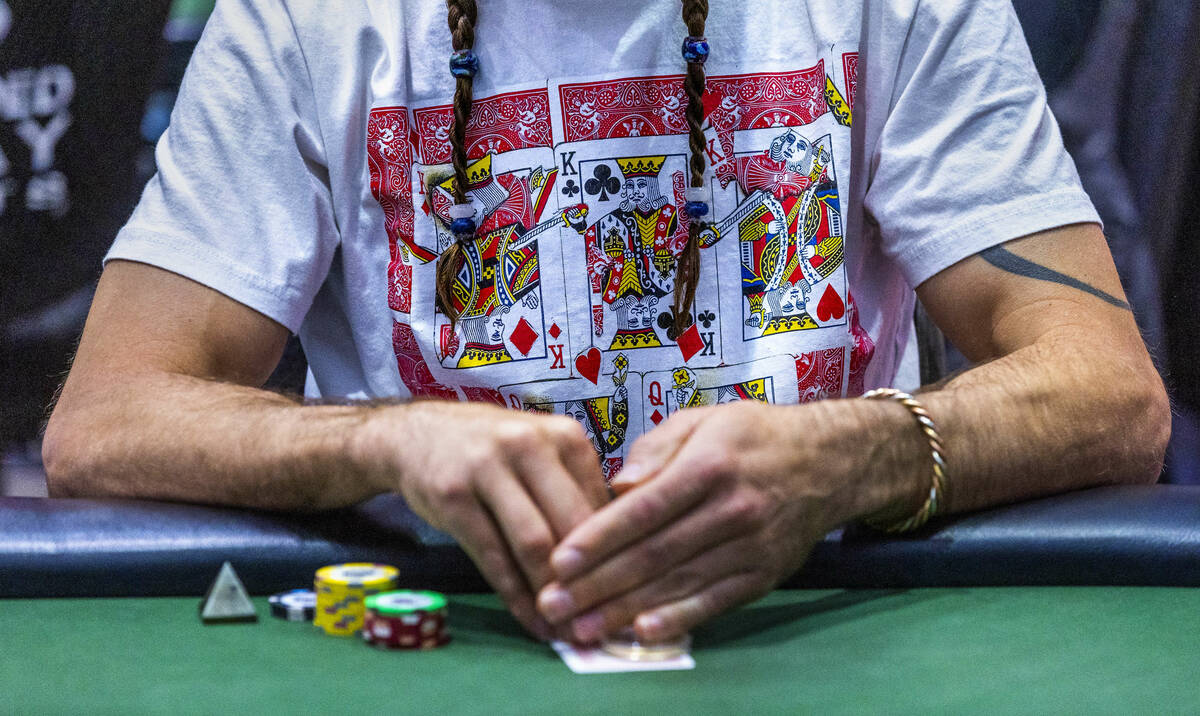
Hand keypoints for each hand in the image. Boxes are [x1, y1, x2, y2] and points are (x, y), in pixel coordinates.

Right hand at [357, 401, 608, 639]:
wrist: (417, 433)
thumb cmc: (492, 452)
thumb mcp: (542, 455)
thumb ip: (576, 495)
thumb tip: (620, 557)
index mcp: (563, 437)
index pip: (601, 506)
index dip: (616, 557)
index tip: (625, 595)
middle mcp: (528, 445)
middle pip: (572, 525)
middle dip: (589, 581)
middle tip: (603, 623)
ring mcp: (487, 468)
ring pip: (534, 544)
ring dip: (553, 595)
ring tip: (568, 630)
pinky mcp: (453, 495)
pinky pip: (492, 556)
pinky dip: (516, 596)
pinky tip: (531, 620)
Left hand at [534, 400, 869, 643]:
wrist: (830, 461)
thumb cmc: (753, 436)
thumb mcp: (704, 419)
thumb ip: (656, 448)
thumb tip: (618, 485)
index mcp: (710, 464)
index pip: (645, 509)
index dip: (599, 538)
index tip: (559, 560)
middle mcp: (732, 509)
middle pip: (655, 554)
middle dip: (598, 583)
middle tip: (554, 604)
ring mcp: (751, 546)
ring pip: (678, 583)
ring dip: (626, 609)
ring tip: (582, 627)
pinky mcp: (764, 574)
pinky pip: (715, 601)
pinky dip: (679, 619)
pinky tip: (642, 632)